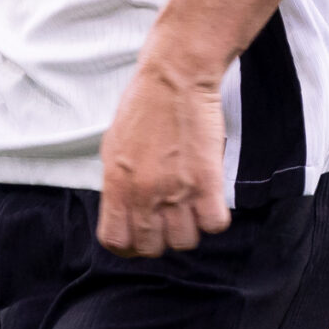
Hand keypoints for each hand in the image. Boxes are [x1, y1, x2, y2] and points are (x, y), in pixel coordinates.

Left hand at [97, 54, 230, 255]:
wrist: (174, 80)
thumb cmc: (143, 109)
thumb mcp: (113, 148)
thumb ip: (116, 184)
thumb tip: (121, 209)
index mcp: (116, 186)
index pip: (114, 241)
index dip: (127, 246)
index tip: (138, 237)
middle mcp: (143, 194)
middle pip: (151, 248)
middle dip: (160, 239)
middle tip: (168, 220)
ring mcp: (176, 190)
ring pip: (185, 242)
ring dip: (189, 230)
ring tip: (190, 208)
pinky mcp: (207, 182)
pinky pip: (214, 225)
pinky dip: (214, 219)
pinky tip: (210, 201)